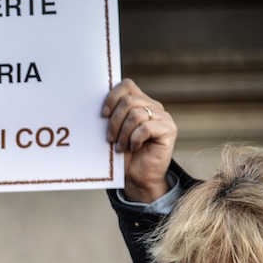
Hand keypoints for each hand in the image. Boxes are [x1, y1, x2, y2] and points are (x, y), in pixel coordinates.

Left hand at [102, 78, 176, 202]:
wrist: (138, 177)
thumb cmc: (124, 155)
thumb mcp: (114, 133)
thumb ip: (111, 117)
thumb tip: (93, 105)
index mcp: (139, 102)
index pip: (126, 85)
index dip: (112, 96)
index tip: (102, 114)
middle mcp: (153, 106)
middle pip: (128, 101)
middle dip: (114, 121)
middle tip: (109, 139)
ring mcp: (163, 117)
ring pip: (136, 114)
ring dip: (123, 133)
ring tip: (119, 147)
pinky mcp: (169, 129)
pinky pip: (146, 127)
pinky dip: (134, 139)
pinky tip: (133, 147)